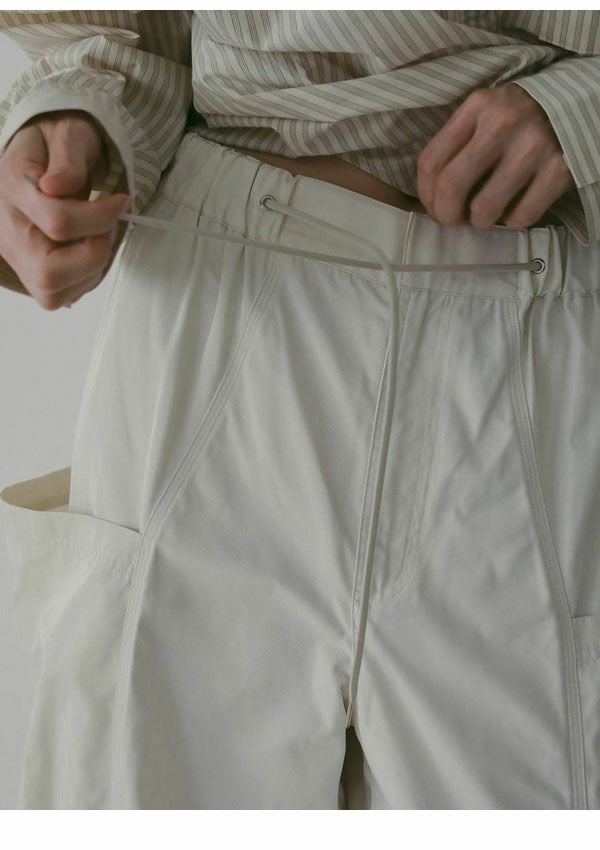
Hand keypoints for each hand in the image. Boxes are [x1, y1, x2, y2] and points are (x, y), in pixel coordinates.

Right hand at [0, 109, 129, 308]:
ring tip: (97, 236)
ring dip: (91, 268)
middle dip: (93, 254)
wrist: (38, 157)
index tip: (121, 201)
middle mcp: (8, 230)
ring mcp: (16, 257)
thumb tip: (56, 186)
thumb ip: (67, 159)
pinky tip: (86, 250)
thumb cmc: (56, 145)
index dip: (101, 216)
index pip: (58, 221)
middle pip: (49, 272)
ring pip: (54, 291)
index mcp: (12, 188)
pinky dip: (84, 278)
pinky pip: (60, 296)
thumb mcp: (66, 134)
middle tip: (106, 229)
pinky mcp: (29, 274)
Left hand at [416, 83, 574, 229]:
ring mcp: (533, 147)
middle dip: (446, 215)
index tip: (434, 207)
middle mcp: (503, 124)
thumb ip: (458, 142)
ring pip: (485, 209)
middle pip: (452, 187)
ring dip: (480, 221)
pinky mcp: (560, 170)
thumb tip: (432, 195)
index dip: (426, 195)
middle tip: (454, 220)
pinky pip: (521, 217)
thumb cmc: (520, 115)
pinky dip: (513, 221)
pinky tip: (515, 207)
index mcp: (477, 107)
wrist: (579, 102)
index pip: (431, 161)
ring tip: (487, 213)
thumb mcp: (486, 112)